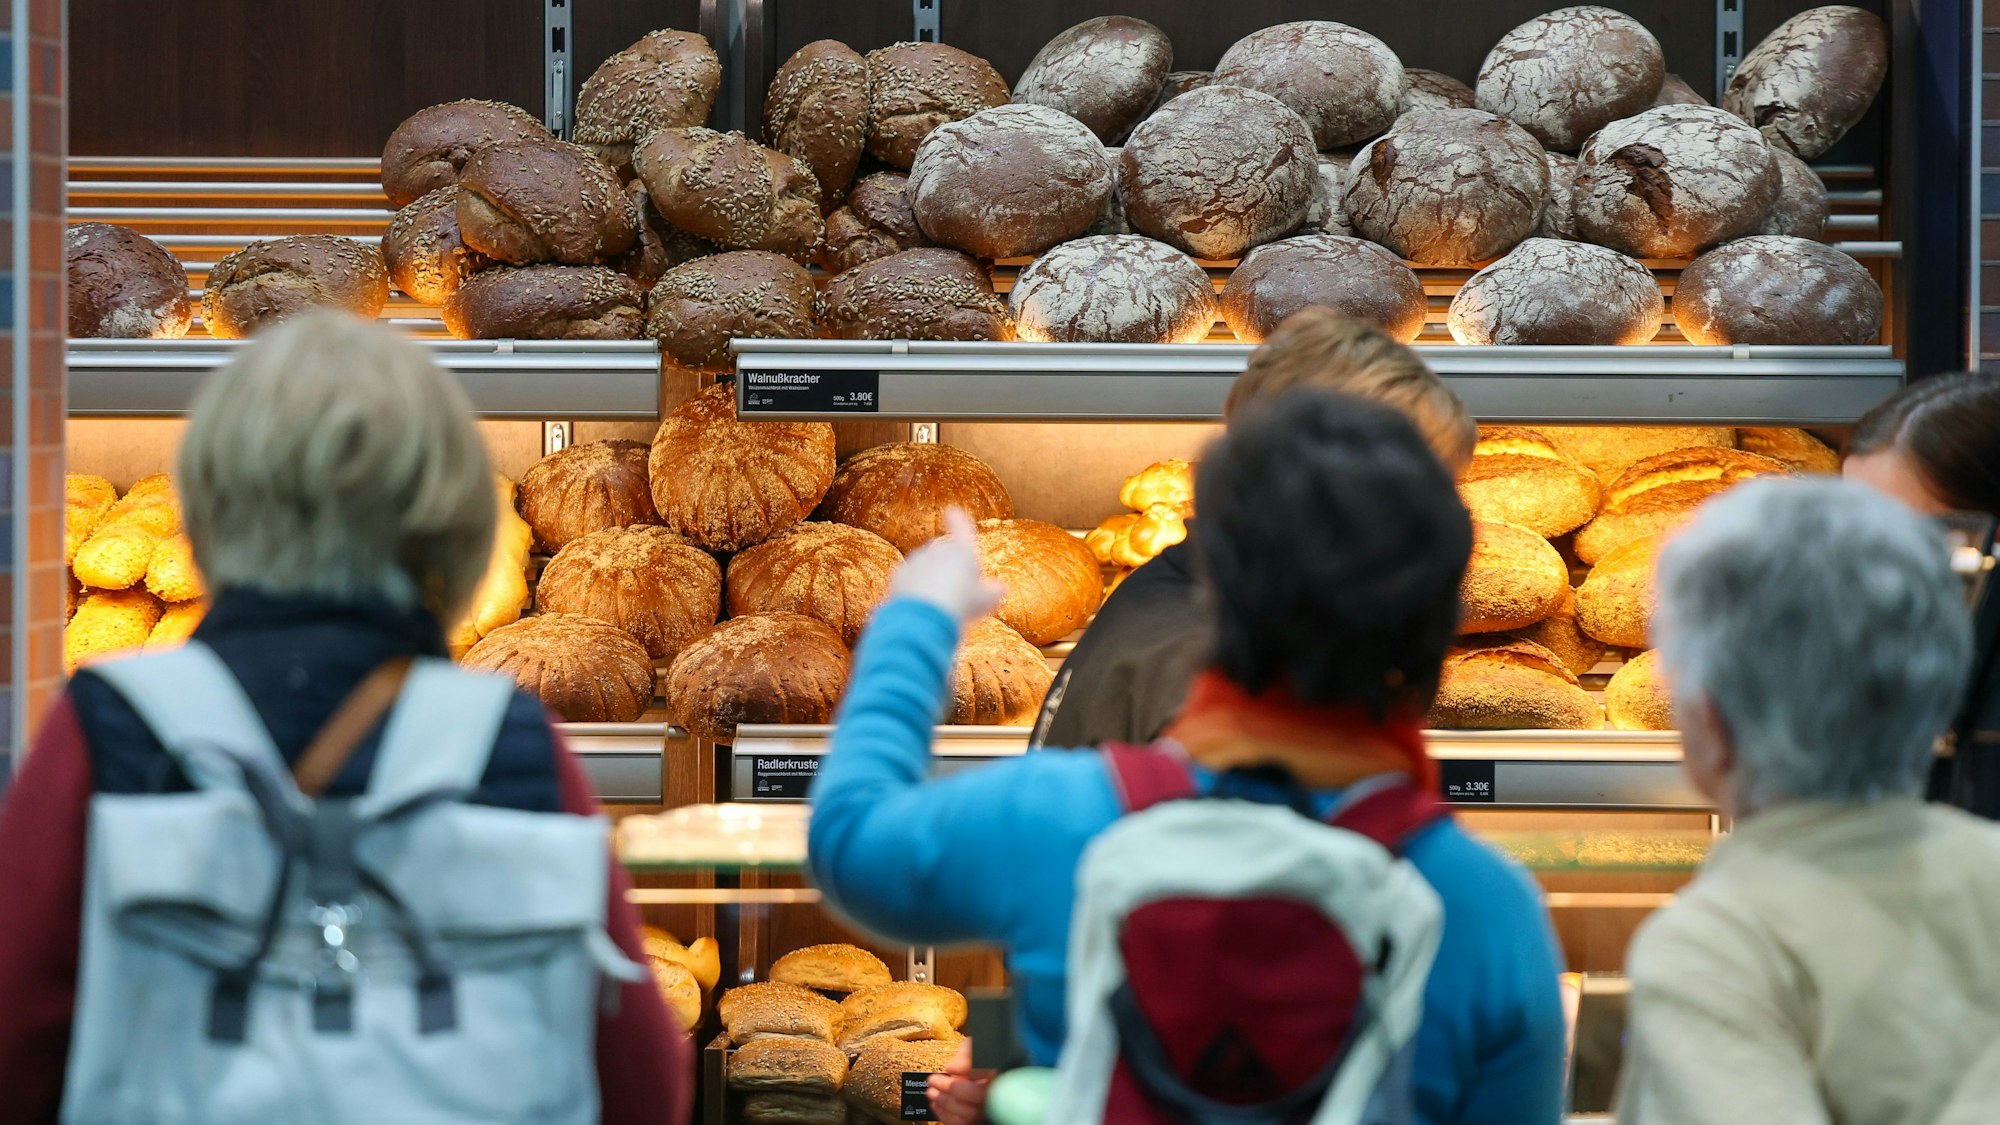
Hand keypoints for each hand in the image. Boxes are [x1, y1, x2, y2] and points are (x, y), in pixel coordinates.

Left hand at [890, 508, 1004, 625]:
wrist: (926, 617)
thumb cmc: (961, 605)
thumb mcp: (986, 601)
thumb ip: (995, 591)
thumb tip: (1000, 588)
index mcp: (962, 551)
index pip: (961, 528)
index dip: (958, 519)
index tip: (951, 511)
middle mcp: (938, 550)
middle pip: (944, 553)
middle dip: (949, 566)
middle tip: (957, 592)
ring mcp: (916, 560)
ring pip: (925, 565)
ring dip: (931, 578)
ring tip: (939, 603)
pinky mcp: (899, 575)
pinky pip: (909, 577)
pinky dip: (913, 586)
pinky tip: (920, 604)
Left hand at [927, 1038, 990, 1124]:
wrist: (978, 1069)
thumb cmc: (977, 1056)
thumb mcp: (974, 1046)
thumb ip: (966, 1054)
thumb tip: (952, 1068)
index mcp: (1001, 1070)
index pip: (988, 1071)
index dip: (966, 1070)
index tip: (949, 1067)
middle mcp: (998, 1092)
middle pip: (978, 1096)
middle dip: (951, 1088)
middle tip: (934, 1080)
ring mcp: (987, 1108)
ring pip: (970, 1114)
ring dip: (946, 1103)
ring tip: (932, 1092)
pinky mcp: (976, 1119)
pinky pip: (963, 1123)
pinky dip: (946, 1115)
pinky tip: (936, 1104)